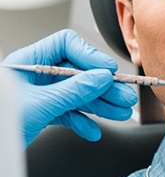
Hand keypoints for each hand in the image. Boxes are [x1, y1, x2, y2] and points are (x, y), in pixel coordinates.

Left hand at [2, 29, 137, 147]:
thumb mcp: (39, 104)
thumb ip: (73, 91)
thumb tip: (101, 78)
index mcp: (30, 61)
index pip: (67, 45)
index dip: (90, 56)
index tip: (107, 71)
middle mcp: (37, 75)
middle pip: (78, 72)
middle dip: (102, 86)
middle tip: (123, 96)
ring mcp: (41, 94)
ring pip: (77, 94)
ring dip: (99, 104)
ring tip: (119, 112)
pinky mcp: (42, 112)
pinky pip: (68, 113)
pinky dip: (81, 122)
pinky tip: (92, 130)